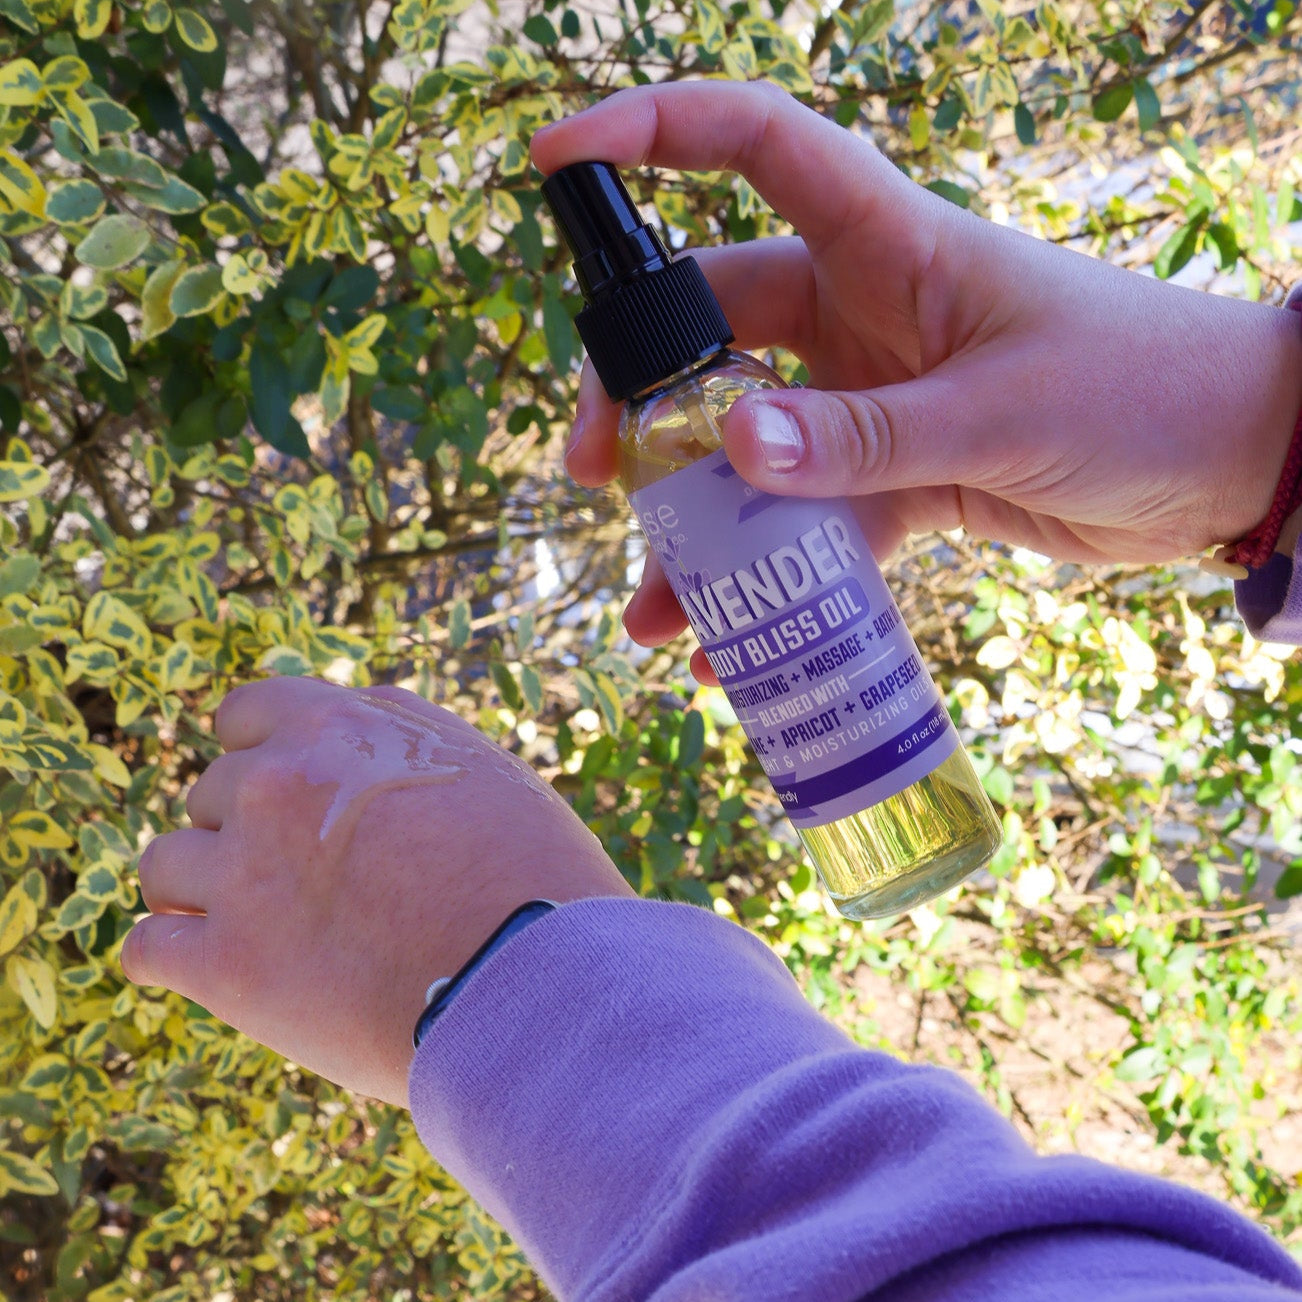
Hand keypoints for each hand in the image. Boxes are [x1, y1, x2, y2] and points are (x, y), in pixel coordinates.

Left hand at [121, 678, 631, 1107]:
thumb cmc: (530, 871)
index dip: (263, 755)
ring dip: (201, 892)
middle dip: (247, 831)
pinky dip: (172, 961)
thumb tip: (353, 710)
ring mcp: (242, 873)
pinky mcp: (224, 964)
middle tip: (302, 881)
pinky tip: (212, 973)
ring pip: (164, 865)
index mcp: (334, 728)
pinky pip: (147, 948)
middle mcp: (273, 784)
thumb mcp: (478, 766)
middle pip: (210, 794)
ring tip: (257, 929)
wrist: (531, 979)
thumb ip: (399, 731)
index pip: (244, 713)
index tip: (289, 797)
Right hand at [532, 81, 1301, 678]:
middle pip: (713, 331)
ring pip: (750, 446)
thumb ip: (866, 435)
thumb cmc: (1139, 391)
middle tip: (593, 472)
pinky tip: (727, 642)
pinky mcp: (896, 477)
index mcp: (888, 243)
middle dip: (642, 400)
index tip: (552, 158)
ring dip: (697, 522)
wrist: (1229, 464)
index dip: (649, 134)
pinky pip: (808, 524)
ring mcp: (873, 398)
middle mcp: (863, 311)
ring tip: (654, 607)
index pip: (753, 147)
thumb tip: (730, 445)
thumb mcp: (1000, 410)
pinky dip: (770, 579)